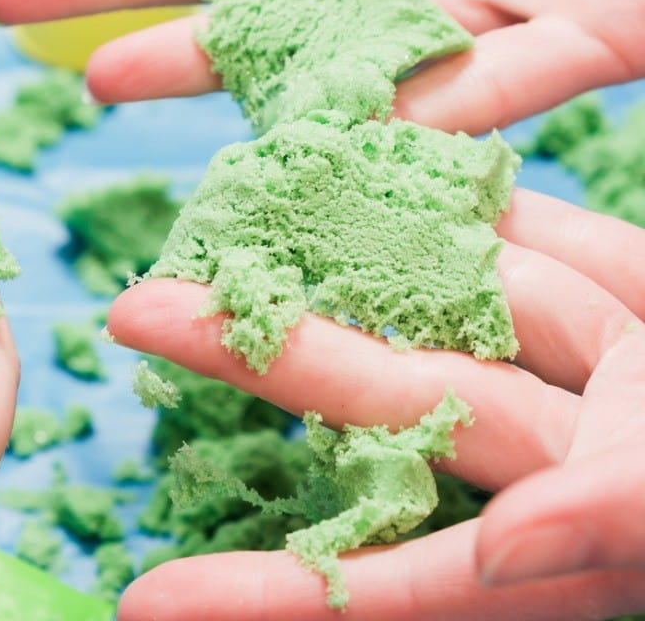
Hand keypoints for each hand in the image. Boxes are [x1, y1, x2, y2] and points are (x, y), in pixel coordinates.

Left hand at [106, 188, 644, 619]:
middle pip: (376, 393)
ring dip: (327, 252)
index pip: (379, 577)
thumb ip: (605, 521)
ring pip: (429, 301)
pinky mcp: (606, 280)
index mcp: (548, 532)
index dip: (269, 595)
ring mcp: (566, 355)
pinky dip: (436, 193)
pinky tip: (348, 155)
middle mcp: (535, 445)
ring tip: (219, 218)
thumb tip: (505, 549)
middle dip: (257, 354)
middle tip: (133, 314)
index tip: (144, 606)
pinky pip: (504, 230)